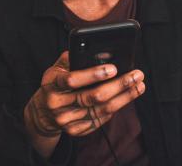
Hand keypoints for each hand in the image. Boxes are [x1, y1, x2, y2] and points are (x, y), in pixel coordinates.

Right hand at [24, 51, 144, 139]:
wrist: (42, 112)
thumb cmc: (55, 83)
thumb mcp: (56, 68)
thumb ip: (71, 58)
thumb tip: (93, 50)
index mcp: (52, 85)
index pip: (72, 80)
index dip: (93, 74)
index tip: (113, 68)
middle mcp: (58, 105)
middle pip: (93, 96)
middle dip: (118, 85)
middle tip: (137, 75)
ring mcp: (67, 120)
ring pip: (102, 110)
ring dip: (124, 97)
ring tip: (139, 85)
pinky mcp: (77, 130)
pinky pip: (101, 119)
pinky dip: (116, 107)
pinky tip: (127, 97)